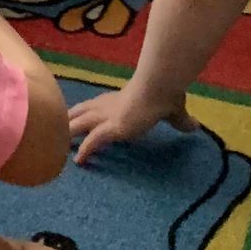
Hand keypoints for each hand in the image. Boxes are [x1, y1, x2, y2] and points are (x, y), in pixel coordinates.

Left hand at [67, 84, 191, 165]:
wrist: (160, 88)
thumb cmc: (165, 94)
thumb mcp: (174, 110)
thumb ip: (181, 120)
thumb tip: (195, 126)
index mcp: (115, 101)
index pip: (92, 107)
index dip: (84, 114)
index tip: (76, 121)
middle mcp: (105, 107)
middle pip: (77, 114)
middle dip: (65, 123)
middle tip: (55, 133)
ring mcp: (105, 117)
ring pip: (77, 126)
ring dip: (67, 137)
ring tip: (57, 151)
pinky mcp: (110, 128)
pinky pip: (92, 142)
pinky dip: (85, 151)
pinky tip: (79, 161)